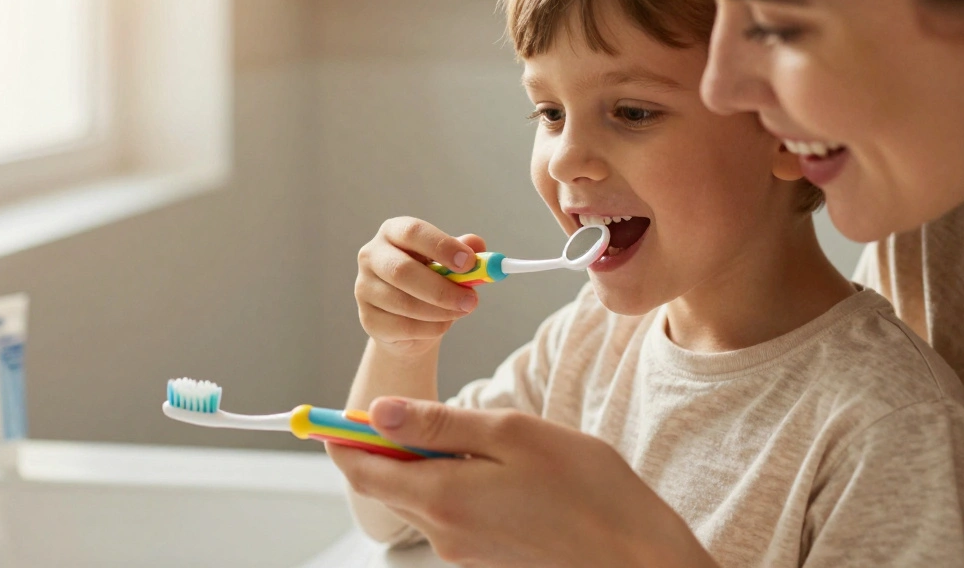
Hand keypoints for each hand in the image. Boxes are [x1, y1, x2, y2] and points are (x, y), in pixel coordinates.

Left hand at [329, 398, 716, 567]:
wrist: (634, 554)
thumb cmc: (586, 487)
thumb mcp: (511, 434)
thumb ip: (439, 423)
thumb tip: (378, 412)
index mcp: (441, 497)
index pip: (361, 468)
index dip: (340, 436)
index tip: (328, 413)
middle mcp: (441, 531)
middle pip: (385, 483)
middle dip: (383, 445)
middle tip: (409, 409)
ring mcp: (461, 548)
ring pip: (418, 494)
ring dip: (427, 461)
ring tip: (478, 435)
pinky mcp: (482, 554)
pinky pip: (448, 510)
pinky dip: (453, 481)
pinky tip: (498, 468)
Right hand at [355, 217, 486, 356]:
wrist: (410, 322)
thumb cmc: (430, 282)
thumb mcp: (449, 264)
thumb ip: (464, 252)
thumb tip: (477, 245)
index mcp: (393, 232)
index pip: (412, 232)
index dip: (441, 246)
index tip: (469, 262)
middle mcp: (372, 255)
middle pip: (402, 270)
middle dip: (441, 288)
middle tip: (472, 300)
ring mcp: (364, 288)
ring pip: (404, 303)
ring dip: (440, 311)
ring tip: (462, 310)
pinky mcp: (367, 318)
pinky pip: (403, 327)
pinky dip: (430, 328)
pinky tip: (443, 324)